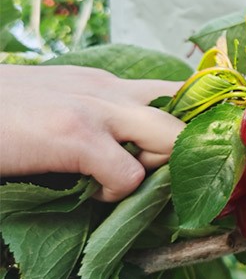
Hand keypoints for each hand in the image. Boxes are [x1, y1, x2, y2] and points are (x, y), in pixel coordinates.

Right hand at [0, 65, 184, 201]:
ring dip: (162, 171)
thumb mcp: (58, 106)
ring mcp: (96, 110)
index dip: (192, 126)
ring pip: (172, 140)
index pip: (176, 95)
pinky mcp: (75, 136)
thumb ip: (96, 121)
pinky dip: (119, 194)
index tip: (194, 154)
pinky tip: (93, 193)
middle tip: (174, 178)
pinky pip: (128, 177)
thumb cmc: (2, 114)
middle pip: (186, 116)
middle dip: (191, 151)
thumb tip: (132, 155)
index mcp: (105, 83)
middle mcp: (110, 90)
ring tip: (133, 184)